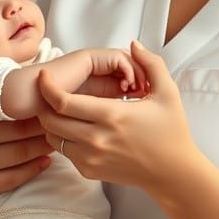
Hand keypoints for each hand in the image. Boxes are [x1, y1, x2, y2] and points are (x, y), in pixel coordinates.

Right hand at [0, 108, 53, 205]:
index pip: (12, 117)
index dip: (35, 111)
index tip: (50, 104)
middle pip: (21, 138)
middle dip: (45, 128)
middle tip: (62, 119)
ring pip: (21, 159)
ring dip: (43, 148)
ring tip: (59, 137)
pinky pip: (13, 180)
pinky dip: (33, 170)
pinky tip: (46, 160)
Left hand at [34, 40, 196, 191]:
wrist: (173, 173)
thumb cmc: (172, 131)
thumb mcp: (167, 93)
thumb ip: (151, 64)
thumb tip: (134, 45)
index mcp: (112, 115)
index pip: (63, 101)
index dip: (47, 87)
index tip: (44, 77)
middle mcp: (96, 139)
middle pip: (50, 120)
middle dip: (45, 104)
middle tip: (52, 93)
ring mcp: (91, 158)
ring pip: (53, 137)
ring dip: (53, 122)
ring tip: (64, 111)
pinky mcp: (89, 171)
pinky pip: (64, 152)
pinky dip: (64, 139)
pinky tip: (77, 129)